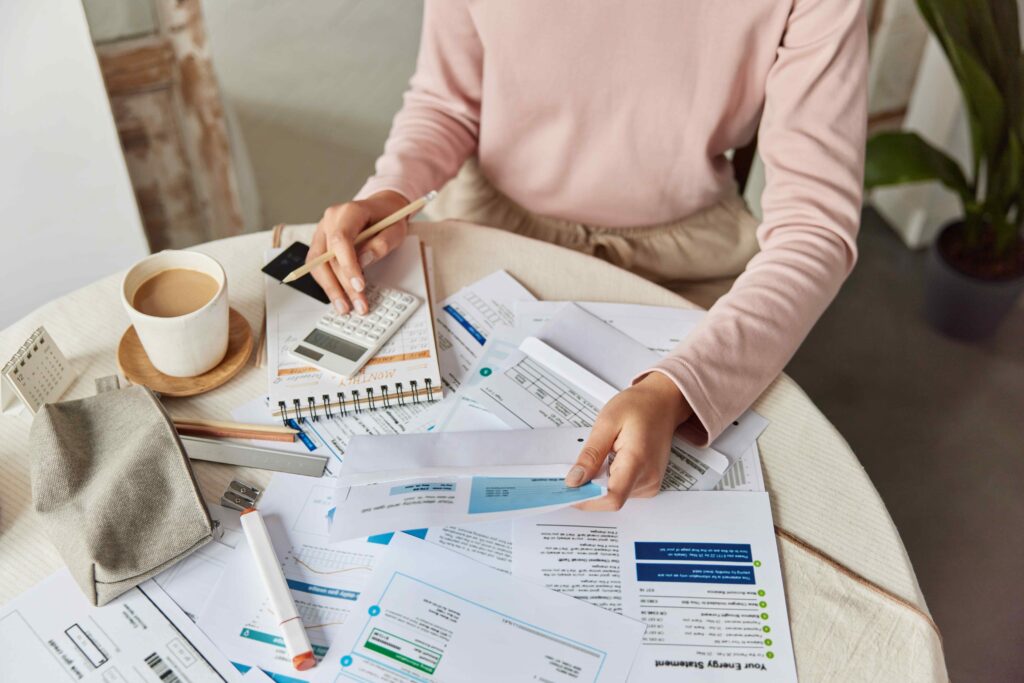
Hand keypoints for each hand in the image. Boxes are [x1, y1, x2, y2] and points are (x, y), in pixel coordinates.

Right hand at [308, 190, 409, 314]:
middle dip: (342, 285)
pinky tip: (340, 298)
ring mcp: (322, 232)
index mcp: (348, 211)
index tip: (359, 286)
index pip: (341, 240)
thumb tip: (363, 261)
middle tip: (358, 305)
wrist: (382, 208)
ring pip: (317, 265)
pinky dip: (329, 284)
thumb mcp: (395, 229)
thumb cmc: (388, 217)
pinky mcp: (321, 245)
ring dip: (331, 289)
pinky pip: (319, 267)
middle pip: (327, 256)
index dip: (348, 266)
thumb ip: (381, 244)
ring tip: (345, 308)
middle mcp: (330, 220)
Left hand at [565, 372, 691, 510]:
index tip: (569, 493)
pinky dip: (609, 480)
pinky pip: (622, 490)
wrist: (662, 403)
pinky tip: (610, 461)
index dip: (586, 500)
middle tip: (575, 468)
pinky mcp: (649, 484)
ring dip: (599, 483)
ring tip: (601, 456)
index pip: (612, 498)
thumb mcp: (606, 422)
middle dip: (589, 488)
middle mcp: (648, 478)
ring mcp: (651, 483)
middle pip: (611, 498)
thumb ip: (591, 454)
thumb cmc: (639, 407)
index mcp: (637, 461)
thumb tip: (575, 480)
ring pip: (614, 496)